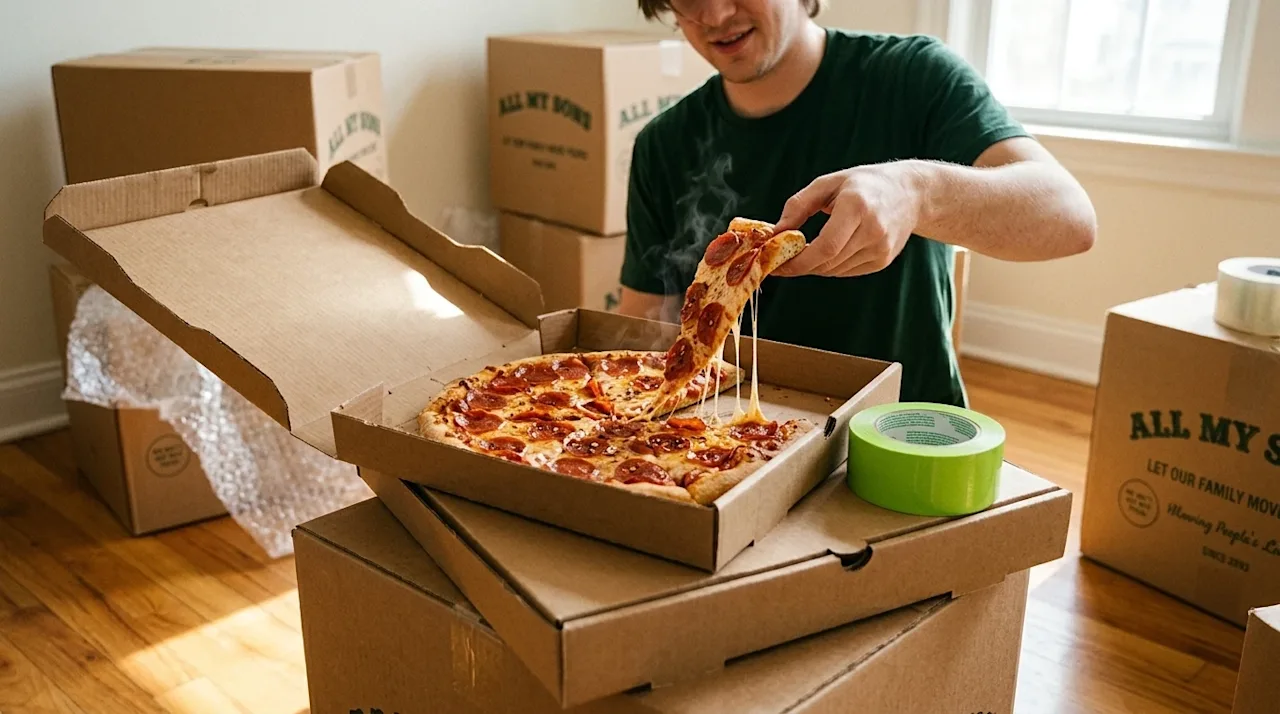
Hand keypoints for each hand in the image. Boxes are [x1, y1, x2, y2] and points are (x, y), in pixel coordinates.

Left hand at [771, 161, 923, 277]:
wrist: (909, 193)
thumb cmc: (863, 184)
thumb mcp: (828, 183)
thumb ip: (798, 206)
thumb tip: (776, 232)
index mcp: (857, 207)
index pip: (826, 247)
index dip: (799, 261)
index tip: (777, 264)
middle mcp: (873, 230)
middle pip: (828, 262)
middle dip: (801, 266)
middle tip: (782, 262)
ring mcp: (881, 248)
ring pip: (835, 270)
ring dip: (815, 266)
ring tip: (804, 253)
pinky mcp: (883, 260)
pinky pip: (847, 271)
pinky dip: (831, 266)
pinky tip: (829, 251)